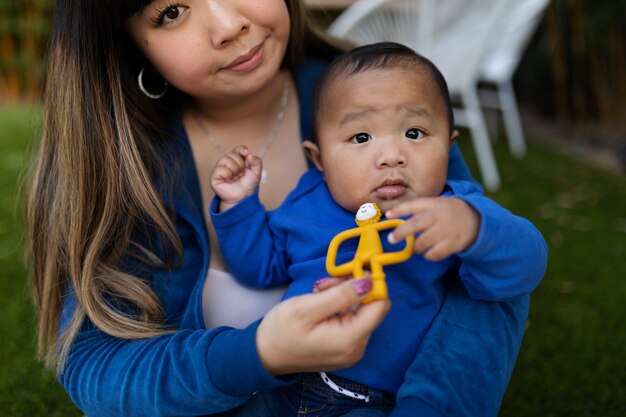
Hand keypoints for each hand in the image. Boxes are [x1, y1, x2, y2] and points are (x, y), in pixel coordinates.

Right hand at [210, 145, 261, 210]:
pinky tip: (229, 180)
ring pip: (225, 159)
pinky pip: (219, 169)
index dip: (242, 150)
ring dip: (234, 169)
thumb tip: (249, 155)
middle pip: (232, 154)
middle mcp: (227, 163)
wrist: (243, 197)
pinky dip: (227, 174)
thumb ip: (257, 162)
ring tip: (236, 177)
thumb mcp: (256, 173)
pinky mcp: (214, 176)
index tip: (247, 154)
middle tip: (241, 174)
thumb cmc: (248, 185)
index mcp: (237, 160)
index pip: (238, 149)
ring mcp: (220, 169)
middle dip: (240, 164)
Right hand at [256, 278, 389, 374]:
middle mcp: (357, 347)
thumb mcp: (307, 308)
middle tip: (326, 283)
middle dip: (354, 288)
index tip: (352, 270)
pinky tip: (322, 301)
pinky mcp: (346, 346)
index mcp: (350, 340)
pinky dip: (341, 305)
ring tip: (319, 290)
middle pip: (372, 306)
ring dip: (344, 294)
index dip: (371, 283)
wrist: (264, 354)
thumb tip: (369, 282)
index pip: (380, 305)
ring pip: (361, 310)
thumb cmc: (281, 331)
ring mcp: (353, 349)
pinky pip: (353, 318)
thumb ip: (340, 295)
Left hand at [386, 197, 479, 260]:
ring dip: (416, 247)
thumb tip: (393, 216)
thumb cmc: (449, 212)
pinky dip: (428, 255)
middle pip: (415, 224)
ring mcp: (446, 230)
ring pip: (423, 242)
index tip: (388, 214)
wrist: (477, 219)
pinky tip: (428, 253)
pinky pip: (434, 254)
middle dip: (401, 232)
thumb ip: (419, 209)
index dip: (399, 209)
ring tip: (418, 247)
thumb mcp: (437, 204)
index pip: (413, 205)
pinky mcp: (453, 244)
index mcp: (433, 204)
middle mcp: (438, 216)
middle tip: (392, 239)